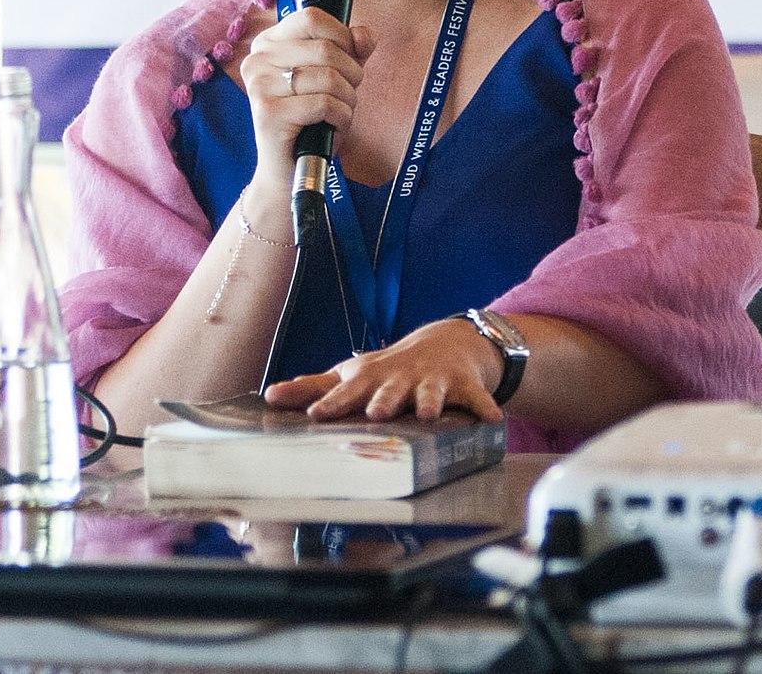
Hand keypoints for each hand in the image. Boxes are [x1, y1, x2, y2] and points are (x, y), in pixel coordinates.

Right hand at [240, 7, 375, 194]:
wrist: (286, 168)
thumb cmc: (311, 118)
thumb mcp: (334, 75)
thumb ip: (351, 49)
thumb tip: (364, 35)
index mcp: (268, 43)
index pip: (312, 17)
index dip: (342, 35)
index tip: (351, 56)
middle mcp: (258, 60)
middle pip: (326, 49)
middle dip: (352, 74)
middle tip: (348, 94)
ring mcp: (259, 86)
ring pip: (329, 77)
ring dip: (348, 99)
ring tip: (339, 112)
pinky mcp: (268, 113)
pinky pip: (325, 103)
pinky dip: (341, 117)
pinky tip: (333, 126)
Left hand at [263, 318, 504, 423]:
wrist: (447, 342)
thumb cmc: (390, 368)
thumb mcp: (353, 374)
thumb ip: (314, 387)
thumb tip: (269, 396)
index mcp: (371, 379)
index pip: (347, 392)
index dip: (331, 403)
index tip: (314, 416)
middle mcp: (401, 379)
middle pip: (390, 390)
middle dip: (384, 400)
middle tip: (376, 412)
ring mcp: (433, 381)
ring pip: (431, 393)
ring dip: (429, 401)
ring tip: (428, 415)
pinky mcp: (464, 386)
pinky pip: (476, 399)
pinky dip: (484, 408)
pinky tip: (492, 420)